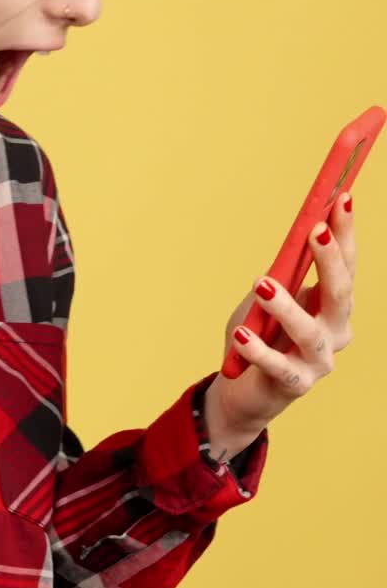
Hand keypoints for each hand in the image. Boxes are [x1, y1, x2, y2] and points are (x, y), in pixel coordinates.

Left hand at [204, 193, 355, 459]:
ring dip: (285, 305)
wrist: (242, 390)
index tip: (340, 198)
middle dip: (330, 259)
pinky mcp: (295, 385)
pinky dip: (259, 349)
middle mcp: (335, 330)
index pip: (346, 263)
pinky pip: (278, 365)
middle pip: (340, 293)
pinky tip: (242, 334)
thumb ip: (283, 270)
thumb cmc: (258, 333)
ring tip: (262, 284)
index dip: (345, 231)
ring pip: (309, 331)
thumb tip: (298, 230)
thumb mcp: (267, 294)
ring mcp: (319, 361)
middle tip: (316, 230)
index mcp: (333, 304)